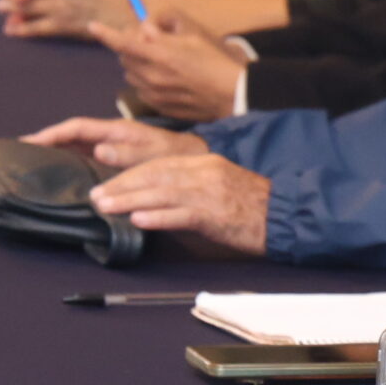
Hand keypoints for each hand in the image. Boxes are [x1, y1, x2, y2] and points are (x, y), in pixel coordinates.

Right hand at [22, 115, 206, 167]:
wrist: (193, 157)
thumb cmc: (173, 154)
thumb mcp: (151, 153)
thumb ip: (126, 153)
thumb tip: (98, 150)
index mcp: (116, 130)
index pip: (76, 128)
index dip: (52, 133)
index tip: (28, 141)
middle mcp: (110, 136)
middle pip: (71, 135)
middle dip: (46, 141)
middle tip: (20, 153)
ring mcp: (112, 146)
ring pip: (76, 146)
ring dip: (56, 152)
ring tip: (32, 163)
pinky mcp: (115, 157)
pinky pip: (87, 157)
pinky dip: (70, 161)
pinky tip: (60, 174)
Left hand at [85, 155, 269, 251]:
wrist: (288, 216)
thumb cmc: (253, 207)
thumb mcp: (219, 188)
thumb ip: (189, 189)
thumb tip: (154, 200)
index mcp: (206, 164)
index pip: (159, 165)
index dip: (129, 174)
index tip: (107, 185)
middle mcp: (206, 173)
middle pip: (155, 175)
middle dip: (122, 185)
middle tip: (97, 196)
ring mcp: (212, 193)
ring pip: (163, 192)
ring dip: (130, 200)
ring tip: (105, 207)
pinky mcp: (219, 214)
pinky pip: (182, 214)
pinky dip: (159, 217)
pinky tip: (139, 221)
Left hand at [91, 11, 245, 121]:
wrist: (233, 93)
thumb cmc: (216, 60)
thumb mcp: (193, 34)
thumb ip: (163, 30)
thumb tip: (144, 30)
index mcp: (161, 54)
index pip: (123, 42)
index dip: (105, 33)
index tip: (92, 26)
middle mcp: (153, 75)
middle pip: (124, 57)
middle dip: (130, 47)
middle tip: (150, 43)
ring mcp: (155, 93)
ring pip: (131, 74)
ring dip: (138, 65)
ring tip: (162, 63)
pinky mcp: (159, 106)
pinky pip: (142, 90)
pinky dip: (147, 82)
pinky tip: (168, 80)